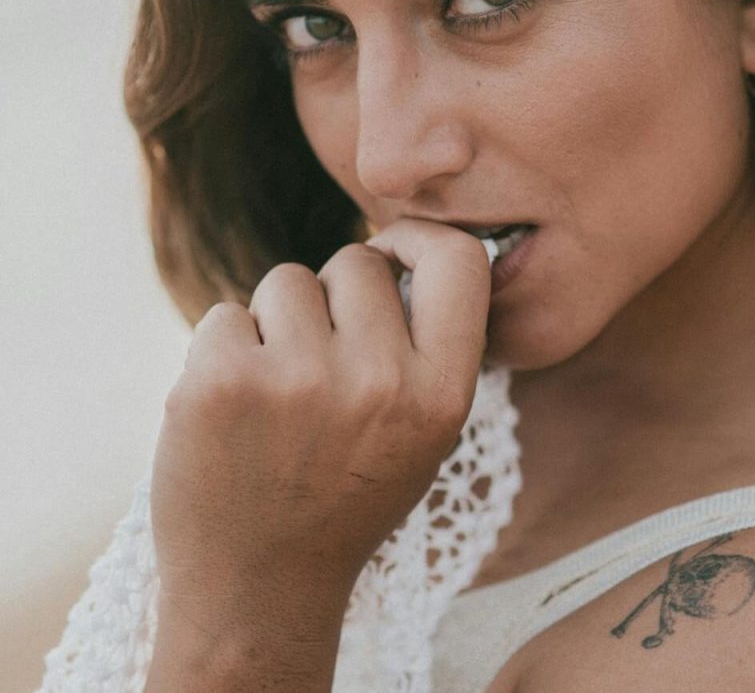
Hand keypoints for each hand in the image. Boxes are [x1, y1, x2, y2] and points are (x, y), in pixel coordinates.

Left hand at [149, 219, 491, 644]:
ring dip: (277, 321)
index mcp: (441, 396)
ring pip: (287, 280)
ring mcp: (297, 380)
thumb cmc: (346, 497)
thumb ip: (424, 348)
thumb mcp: (423, 435)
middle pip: (356, 262)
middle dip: (335, 295)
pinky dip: (226, 348)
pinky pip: (227, 313)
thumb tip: (395, 251)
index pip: (461, 262)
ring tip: (277, 393)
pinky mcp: (220, 382)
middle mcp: (379, 383)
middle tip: (320, 360)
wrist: (259, 587)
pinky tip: (234, 408)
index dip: (422, 240)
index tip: (393, 253)